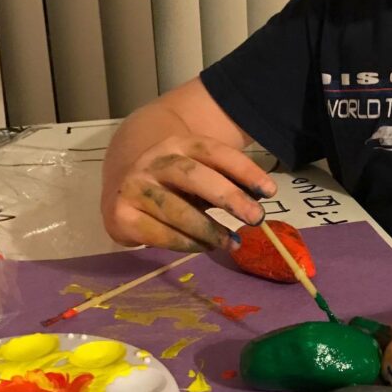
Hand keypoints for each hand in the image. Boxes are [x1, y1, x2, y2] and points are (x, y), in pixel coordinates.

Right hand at [101, 135, 276, 251]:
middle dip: (228, 197)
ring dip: (209, 229)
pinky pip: (159, 234)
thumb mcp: (200, 173)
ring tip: (233, 242)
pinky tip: (204, 247)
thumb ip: (227, 181)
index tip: (270, 191)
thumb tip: (260, 199)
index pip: (214, 152)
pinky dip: (186, 243)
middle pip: (194, 176)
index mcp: (179, 144)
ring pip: (176, 210)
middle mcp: (155, 161)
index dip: (244, 170)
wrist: (123, 185)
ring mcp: (135, 187)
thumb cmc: (174, 183)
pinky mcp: (121, 215)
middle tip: (256, 218)